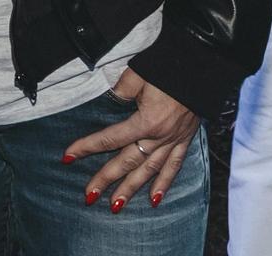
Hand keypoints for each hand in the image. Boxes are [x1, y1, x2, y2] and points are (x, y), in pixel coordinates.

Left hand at [63, 68, 198, 210]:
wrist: (202, 65)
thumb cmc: (168, 67)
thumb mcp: (139, 74)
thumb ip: (122, 90)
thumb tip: (111, 99)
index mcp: (146, 121)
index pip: (110, 138)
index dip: (87, 147)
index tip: (69, 157)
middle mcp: (159, 137)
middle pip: (128, 161)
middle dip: (107, 179)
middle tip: (89, 196)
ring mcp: (173, 140)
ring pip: (149, 170)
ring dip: (132, 189)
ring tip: (116, 207)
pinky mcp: (185, 139)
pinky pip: (174, 166)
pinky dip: (164, 183)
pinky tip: (155, 200)